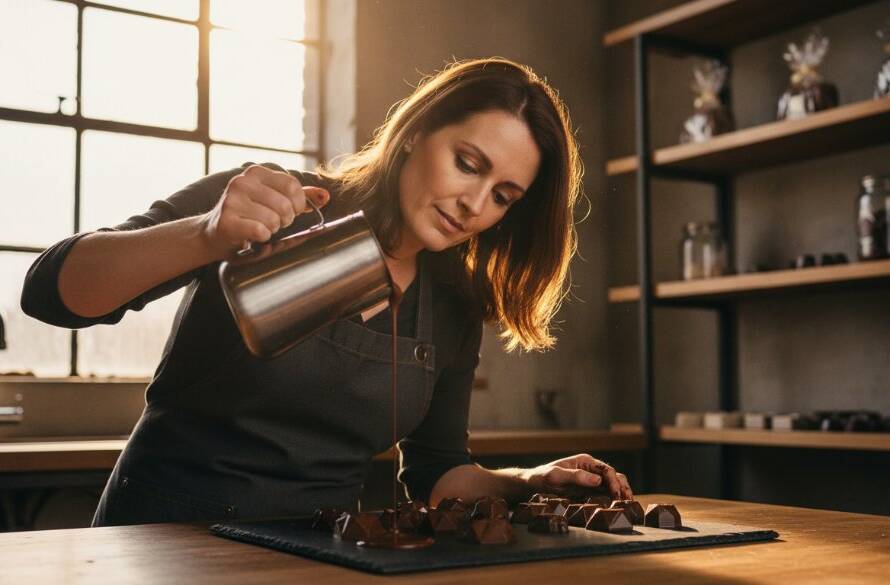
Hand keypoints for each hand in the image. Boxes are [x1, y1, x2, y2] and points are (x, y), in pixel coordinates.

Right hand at [201, 164, 329, 256]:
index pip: (292, 185)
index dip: (298, 204)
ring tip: (261, 228)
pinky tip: (253, 235)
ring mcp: (232, 200)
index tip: (292, 212)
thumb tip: (325, 195)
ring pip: (274, 219)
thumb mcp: (272, 201)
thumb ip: (298, 197)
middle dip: (285, 220)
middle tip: (274, 223)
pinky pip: (260, 230)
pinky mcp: (227, 220)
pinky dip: (262, 237)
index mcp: (257, 172)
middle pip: (285, 205)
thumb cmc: (248, 217)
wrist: (214, 234)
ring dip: (272, 230)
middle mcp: (242, 182)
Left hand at [521, 453, 632, 500]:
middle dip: (623, 487)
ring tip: (627, 506)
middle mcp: (591, 469)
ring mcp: (591, 480)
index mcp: (585, 461)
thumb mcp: (556, 476)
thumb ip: (576, 476)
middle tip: (627, 502)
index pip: (606, 470)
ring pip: (613, 485)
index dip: (614, 482)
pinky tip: (618, 508)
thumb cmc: (542, 477)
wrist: (533, 484)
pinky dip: (613, 499)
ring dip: (621, 493)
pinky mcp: (589, 490)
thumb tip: (597, 480)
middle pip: (614, 476)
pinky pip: (605, 493)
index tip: (617, 495)